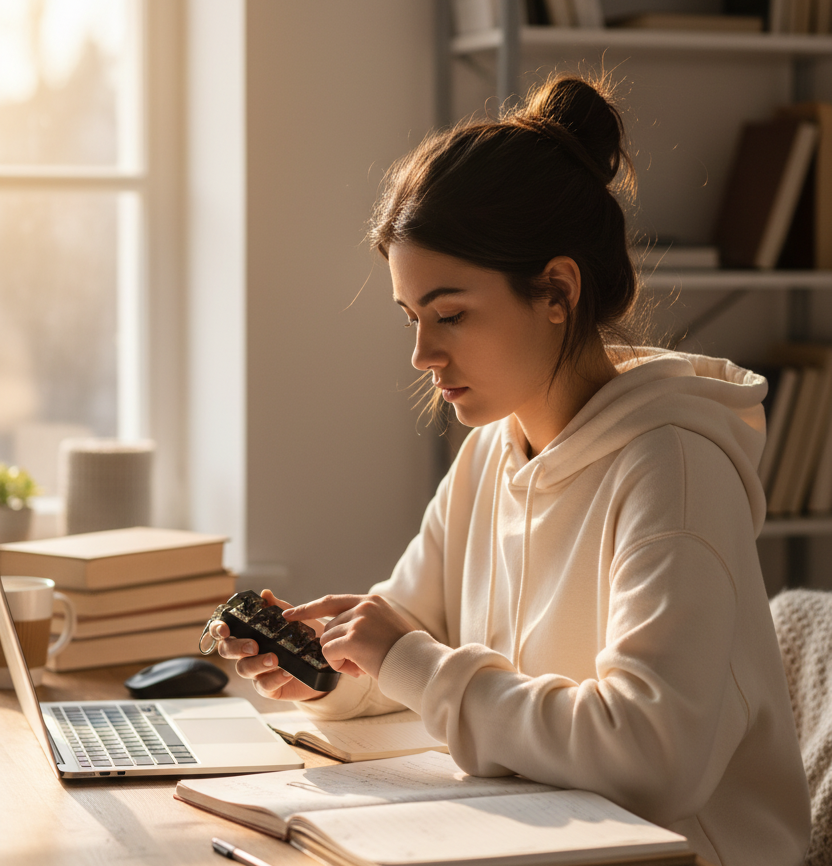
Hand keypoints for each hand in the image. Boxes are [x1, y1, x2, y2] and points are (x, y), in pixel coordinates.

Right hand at [209, 589, 326, 701]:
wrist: (322, 661)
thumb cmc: (302, 638)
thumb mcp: (293, 619)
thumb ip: (277, 607)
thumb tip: (265, 594)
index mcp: (248, 633)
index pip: (224, 631)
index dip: (218, 629)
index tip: (225, 629)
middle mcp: (247, 652)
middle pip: (227, 651)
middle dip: (237, 647)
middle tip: (254, 646)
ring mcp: (256, 671)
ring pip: (243, 669)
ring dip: (257, 663)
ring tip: (275, 659)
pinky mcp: (268, 687)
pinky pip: (264, 685)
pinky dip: (275, 678)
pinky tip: (287, 672)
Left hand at [284, 594, 413, 678]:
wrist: (416, 663)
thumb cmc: (401, 651)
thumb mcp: (382, 626)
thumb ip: (359, 623)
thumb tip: (330, 635)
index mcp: (369, 601)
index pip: (330, 601)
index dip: (308, 609)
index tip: (289, 614)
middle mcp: (363, 607)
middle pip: (328, 627)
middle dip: (335, 648)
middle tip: (356, 662)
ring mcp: (358, 621)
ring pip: (326, 641)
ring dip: (338, 658)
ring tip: (360, 665)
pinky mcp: (353, 638)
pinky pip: (329, 653)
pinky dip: (338, 665)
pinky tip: (356, 669)